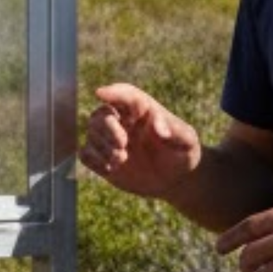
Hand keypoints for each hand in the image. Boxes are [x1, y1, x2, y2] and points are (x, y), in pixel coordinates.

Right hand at [79, 83, 203, 199]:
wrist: (174, 178)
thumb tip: (159, 129)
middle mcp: (123, 121)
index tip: (100, 93)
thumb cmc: (182, 153)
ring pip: (91, 132)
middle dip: (108, 128)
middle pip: (102, 114)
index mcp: (142, 110)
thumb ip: (176, 131)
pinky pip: (85, 154)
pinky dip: (93, 160)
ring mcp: (110, 140)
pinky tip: (111, 169)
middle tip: (123, 144)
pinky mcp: (103, 158)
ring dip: (102, 146)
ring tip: (121, 160)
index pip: (125, 95)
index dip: (113, 93)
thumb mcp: (187, 141)